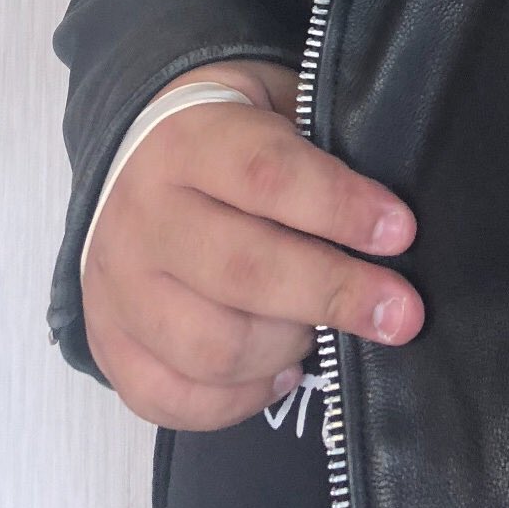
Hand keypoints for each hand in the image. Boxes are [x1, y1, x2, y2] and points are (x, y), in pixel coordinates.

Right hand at [81, 60, 422, 429]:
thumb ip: (322, 150)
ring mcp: (116, 287)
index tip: (401, 232)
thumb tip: (391, 223)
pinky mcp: (107, 343)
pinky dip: (240, 400)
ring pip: (211, 348)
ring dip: (287, 348)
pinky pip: (172, 400)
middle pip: (244, 271)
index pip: (268, 176)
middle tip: (401, 313)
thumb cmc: (231, 139)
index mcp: (187, 143)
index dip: (341, 208)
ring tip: (322, 332)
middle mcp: (142, 216)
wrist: (135, 157)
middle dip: (335, 295)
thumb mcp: (272, 107)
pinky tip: (281, 370)